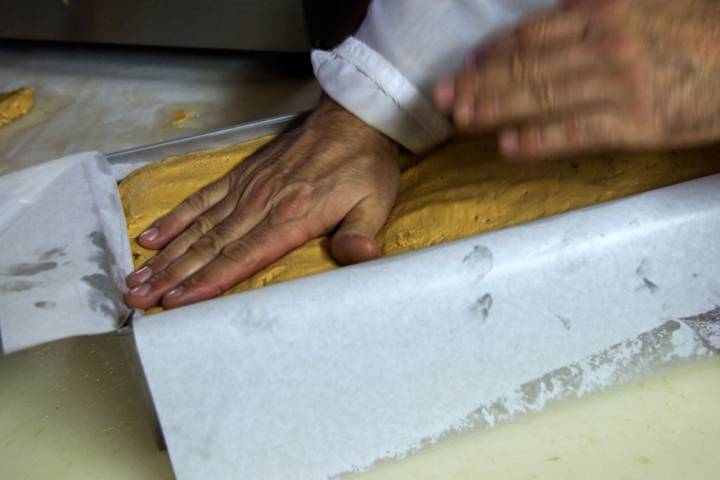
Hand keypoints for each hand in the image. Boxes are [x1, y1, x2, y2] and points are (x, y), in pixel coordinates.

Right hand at [124, 99, 399, 308]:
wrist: (353, 119)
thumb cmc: (364, 166)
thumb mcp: (375, 203)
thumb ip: (360, 234)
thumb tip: (358, 258)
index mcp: (291, 217)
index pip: (241, 256)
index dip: (207, 282)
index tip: (175, 303)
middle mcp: (261, 204)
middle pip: (209, 247)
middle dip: (172, 276)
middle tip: (136, 298)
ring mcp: (246, 188)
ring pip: (198, 227)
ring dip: (166, 255)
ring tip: (136, 277)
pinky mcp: (242, 175)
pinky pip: (202, 198)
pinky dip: (175, 218)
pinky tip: (152, 236)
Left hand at [434, 0, 719, 158]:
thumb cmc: (699, 32)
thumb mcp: (647, 4)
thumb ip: (598, 10)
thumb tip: (558, 11)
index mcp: (603, 13)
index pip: (532, 35)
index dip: (493, 53)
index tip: (466, 66)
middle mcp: (603, 46)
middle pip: (526, 66)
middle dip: (478, 83)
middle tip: (442, 98)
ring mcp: (617, 86)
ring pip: (541, 98)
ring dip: (494, 109)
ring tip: (461, 119)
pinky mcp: (635, 124)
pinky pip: (575, 132)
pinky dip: (538, 139)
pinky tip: (508, 146)